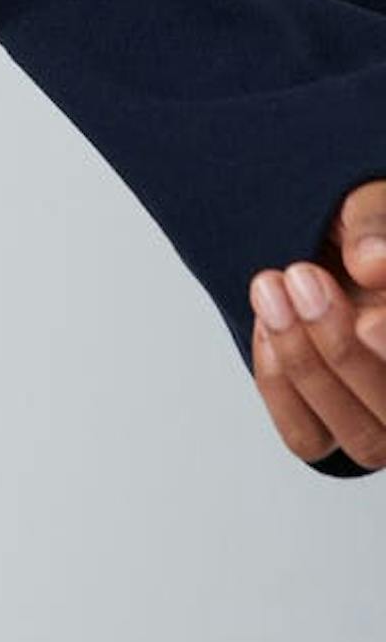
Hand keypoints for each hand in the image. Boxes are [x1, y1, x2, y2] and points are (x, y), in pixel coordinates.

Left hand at [248, 178, 385, 471]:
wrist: (321, 244)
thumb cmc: (359, 228)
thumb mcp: (366, 202)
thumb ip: (375, 225)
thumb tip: (374, 264)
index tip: (365, 320)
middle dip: (340, 349)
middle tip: (300, 277)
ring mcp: (383, 421)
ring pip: (361, 439)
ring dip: (303, 366)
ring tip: (270, 290)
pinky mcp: (334, 430)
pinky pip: (308, 439)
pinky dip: (280, 388)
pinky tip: (267, 326)